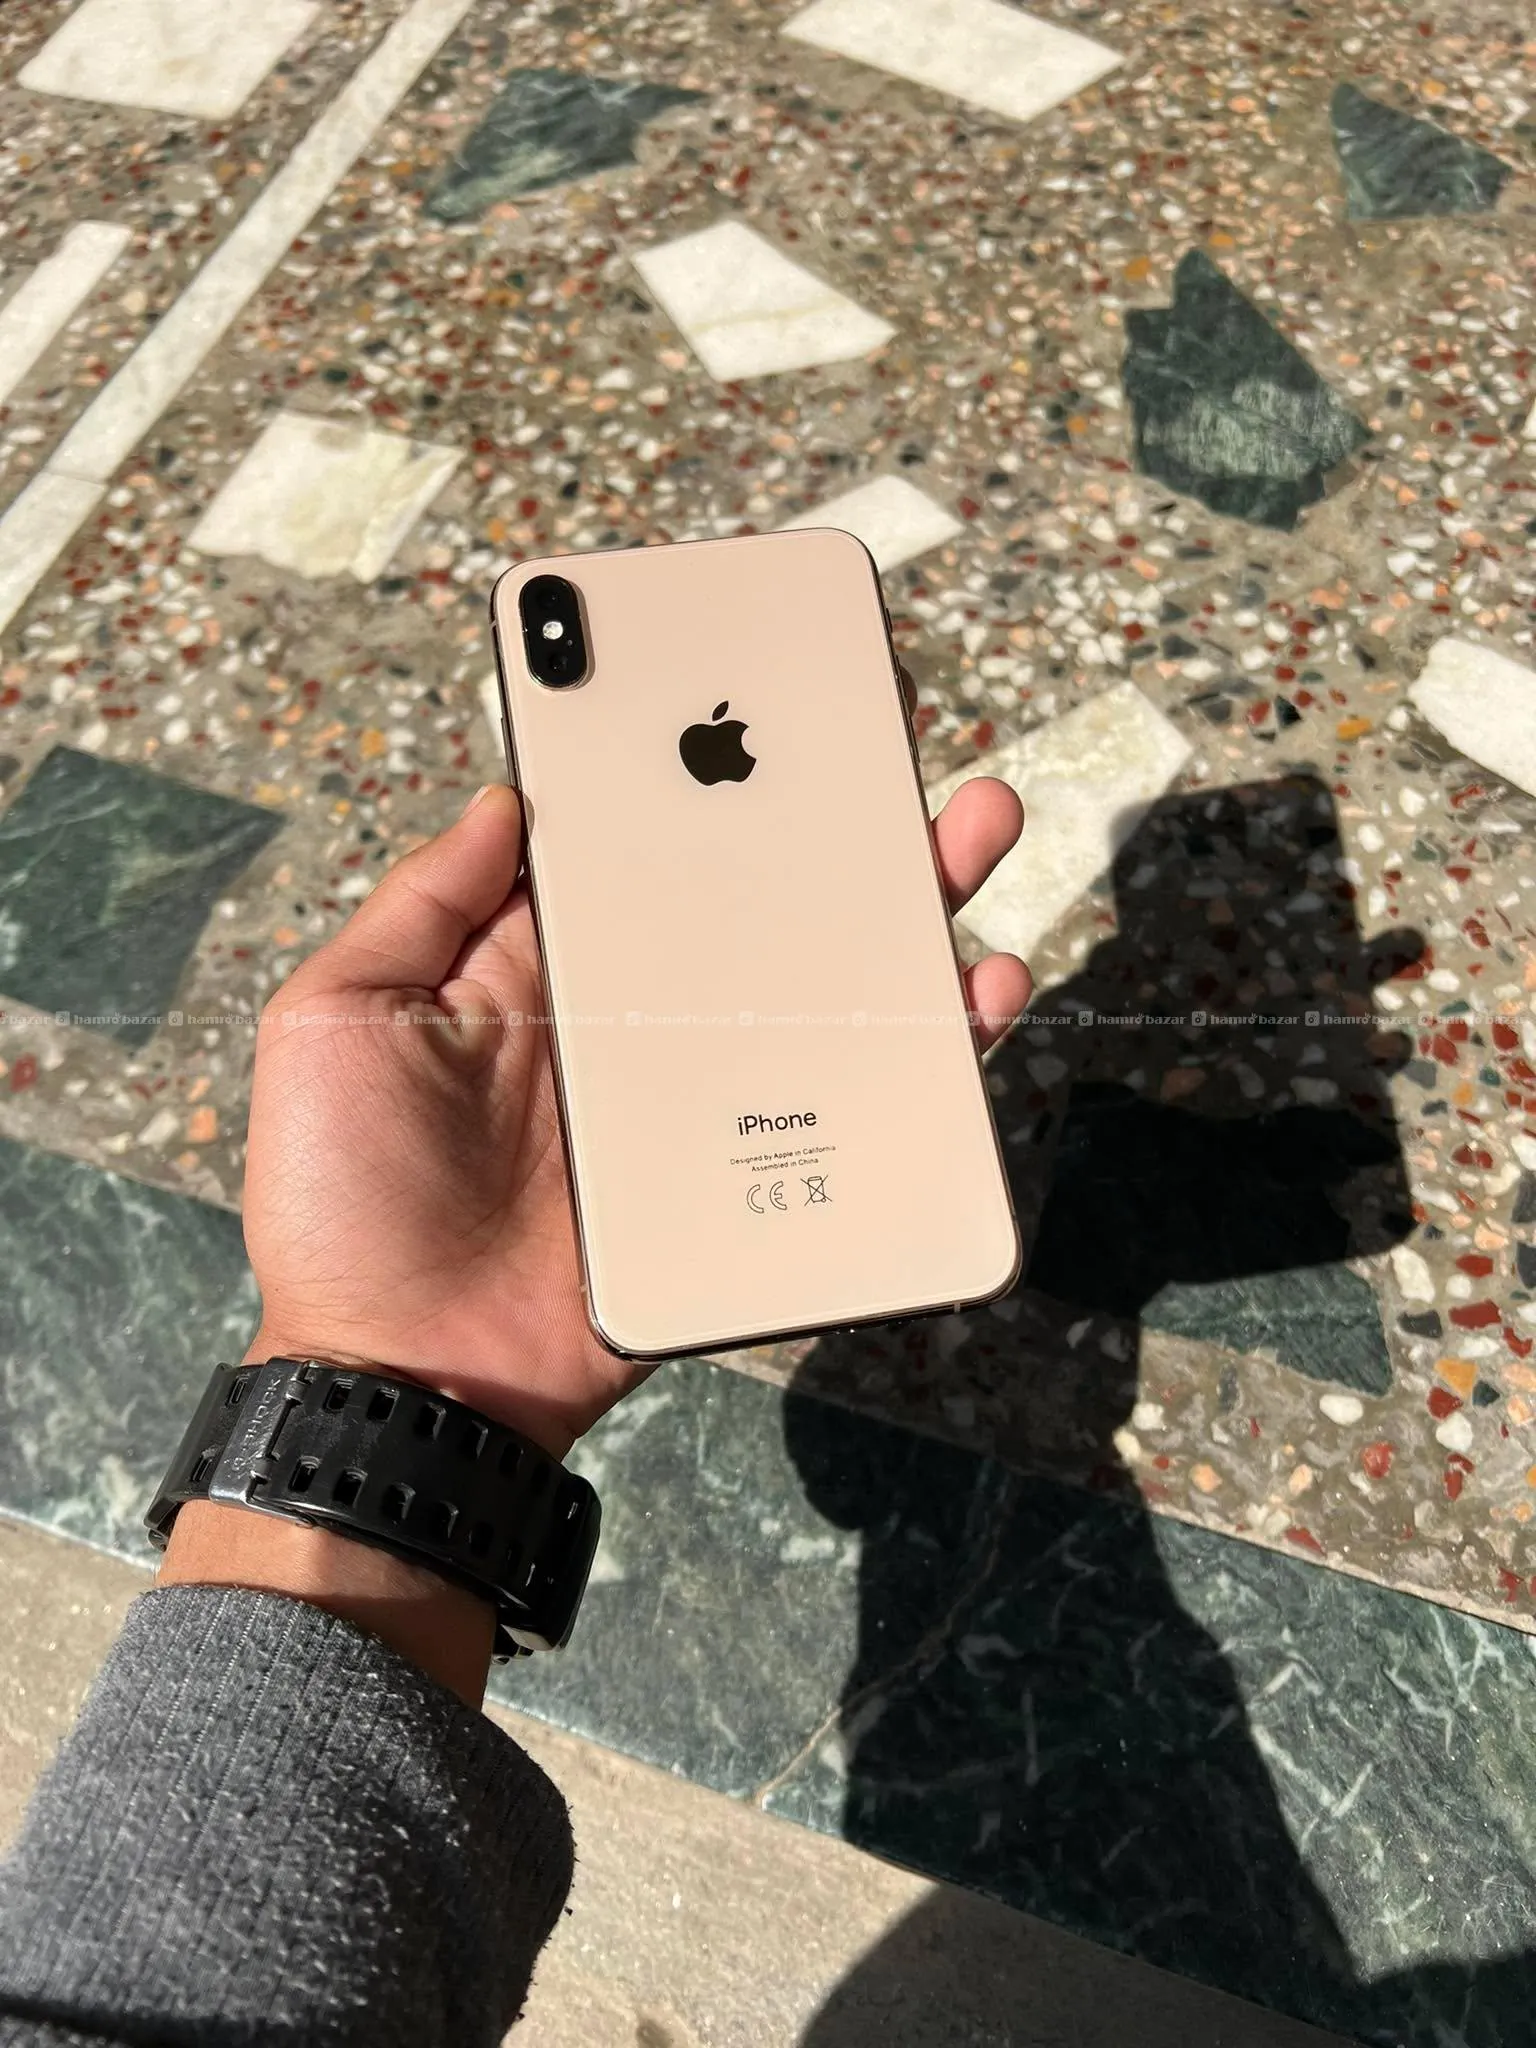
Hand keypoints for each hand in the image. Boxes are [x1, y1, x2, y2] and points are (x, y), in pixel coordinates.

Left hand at [163, 774, 1029, 1701]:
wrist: (413, 1372)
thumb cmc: (348, 1199)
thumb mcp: (339, 1020)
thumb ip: (420, 905)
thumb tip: (508, 796)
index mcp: (546, 962)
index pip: (640, 838)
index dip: (696, 761)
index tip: (758, 680)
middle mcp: (643, 1010)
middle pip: (760, 888)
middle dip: (833, 803)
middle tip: (895, 719)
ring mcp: (708, 1088)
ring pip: (833, 976)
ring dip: (910, 896)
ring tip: (972, 822)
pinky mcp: (759, 1166)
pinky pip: (863, 1095)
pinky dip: (931, 1044)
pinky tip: (974, 989)